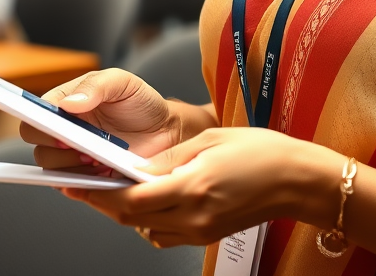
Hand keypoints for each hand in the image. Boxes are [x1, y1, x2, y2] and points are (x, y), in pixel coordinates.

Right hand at [20, 68, 184, 173]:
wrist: (164, 131)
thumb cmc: (140, 103)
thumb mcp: (122, 82)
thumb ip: (96, 86)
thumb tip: (67, 103)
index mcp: (66, 103)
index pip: (34, 113)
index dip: (39, 121)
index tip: (59, 126)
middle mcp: (63, 129)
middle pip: (36, 143)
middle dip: (55, 145)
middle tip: (80, 143)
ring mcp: (72, 155)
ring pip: (49, 166)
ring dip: (69, 164)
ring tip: (97, 157)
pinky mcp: (83, 177)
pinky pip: (68, 185)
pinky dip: (80, 181)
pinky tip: (101, 170)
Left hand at [59, 126, 340, 247]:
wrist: (295, 180)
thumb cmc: (261, 152)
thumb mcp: (211, 140)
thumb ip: (170, 157)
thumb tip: (137, 165)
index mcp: (193, 188)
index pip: (133, 199)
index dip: (102, 192)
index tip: (80, 182)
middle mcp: (194, 217)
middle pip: (133, 217)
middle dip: (106, 202)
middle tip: (85, 184)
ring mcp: (200, 232)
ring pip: (146, 228)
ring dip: (126, 211)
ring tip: (114, 188)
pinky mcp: (206, 237)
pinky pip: (165, 233)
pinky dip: (149, 219)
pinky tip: (149, 200)